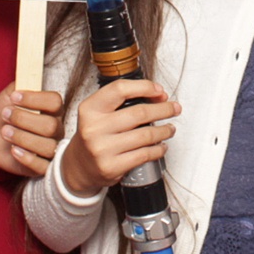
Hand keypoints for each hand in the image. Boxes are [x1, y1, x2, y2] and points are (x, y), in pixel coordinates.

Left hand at [0, 84, 63, 176]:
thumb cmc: (3, 116)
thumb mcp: (6, 97)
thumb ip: (17, 86)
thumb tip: (25, 77)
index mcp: (51, 110)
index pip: (55, 102)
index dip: (35, 99)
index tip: (14, 97)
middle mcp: (55, 129)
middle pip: (51, 126)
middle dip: (24, 119)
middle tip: (5, 116)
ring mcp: (50, 148)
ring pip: (47, 146)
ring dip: (22, 137)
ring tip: (5, 132)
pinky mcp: (41, 166)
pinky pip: (43, 167)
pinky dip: (27, 158)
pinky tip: (13, 150)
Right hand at [58, 78, 179, 196]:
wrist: (79, 166)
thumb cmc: (95, 135)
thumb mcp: (99, 113)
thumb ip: (123, 102)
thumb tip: (159, 96)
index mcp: (90, 109)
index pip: (120, 89)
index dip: (144, 87)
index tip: (159, 91)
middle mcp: (94, 128)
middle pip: (138, 113)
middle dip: (163, 109)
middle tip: (174, 108)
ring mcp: (102, 149)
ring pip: (145, 135)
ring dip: (164, 130)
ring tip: (170, 128)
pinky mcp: (112, 166)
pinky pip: (144, 155)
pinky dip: (158, 149)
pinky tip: (161, 146)